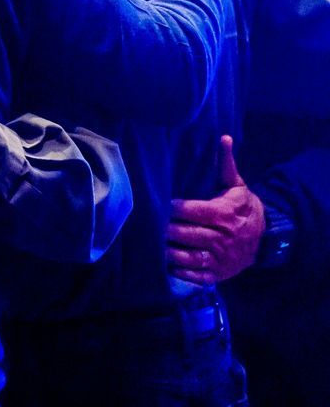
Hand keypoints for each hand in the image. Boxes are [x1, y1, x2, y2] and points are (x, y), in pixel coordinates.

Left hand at [166, 135, 263, 286]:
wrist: (267, 237)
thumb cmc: (243, 207)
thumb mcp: (236, 185)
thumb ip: (225, 164)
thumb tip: (223, 137)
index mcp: (222, 214)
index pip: (191, 210)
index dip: (172, 208)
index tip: (157, 204)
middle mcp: (221, 237)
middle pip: (186, 234)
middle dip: (166, 230)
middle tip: (145, 225)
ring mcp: (220, 258)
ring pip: (189, 257)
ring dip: (169, 253)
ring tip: (151, 246)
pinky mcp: (219, 273)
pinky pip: (198, 276)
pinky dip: (181, 273)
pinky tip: (166, 266)